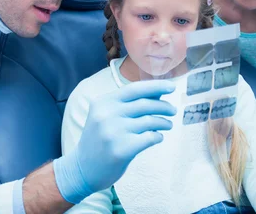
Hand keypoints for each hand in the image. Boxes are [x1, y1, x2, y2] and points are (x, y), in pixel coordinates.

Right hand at [53, 79, 176, 202]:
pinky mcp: (122, 150)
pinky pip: (149, 138)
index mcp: (103, 102)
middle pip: (145, 104)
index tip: (171, 87)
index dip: (155, 86)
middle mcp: (107, 114)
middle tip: (172, 110)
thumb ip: (128, 104)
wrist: (82, 169)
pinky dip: (158, 136)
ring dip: (163, 122)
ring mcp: (114, 132)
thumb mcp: (106, 116)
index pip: (134, 89)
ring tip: (167, 124)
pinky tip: (157, 137)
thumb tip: (158, 93)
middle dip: (163, 106)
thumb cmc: (99, 140)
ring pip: (150, 121)